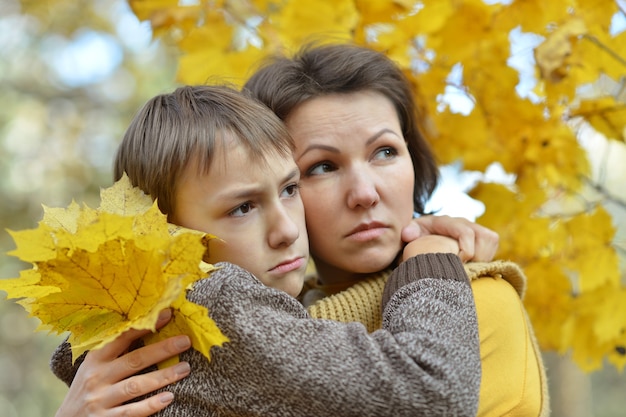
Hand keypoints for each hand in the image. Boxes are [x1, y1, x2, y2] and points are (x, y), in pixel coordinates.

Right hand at [55, 309, 191, 416]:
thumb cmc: (89, 387)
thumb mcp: (95, 366)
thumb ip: (116, 350)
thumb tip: (149, 324)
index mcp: (96, 359)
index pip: (122, 338)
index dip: (144, 326)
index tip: (168, 314)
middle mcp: (97, 377)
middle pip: (134, 360)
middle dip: (162, 349)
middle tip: (186, 341)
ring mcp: (100, 400)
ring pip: (136, 386)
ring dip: (163, 376)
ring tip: (185, 368)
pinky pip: (131, 412)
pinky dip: (151, 404)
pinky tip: (169, 397)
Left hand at [401, 215, 498, 261]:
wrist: (427, 239)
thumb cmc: (418, 238)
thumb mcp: (411, 234)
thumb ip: (409, 232)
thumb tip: (407, 234)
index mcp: (446, 222)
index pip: (466, 232)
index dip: (466, 250)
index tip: (459, 264)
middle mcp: (463, 222)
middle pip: (482, 238)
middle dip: (476, 257)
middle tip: (463, 269)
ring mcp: (475, 228)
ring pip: (490, 242)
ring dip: (481, 258)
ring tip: (467, 268)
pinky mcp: (483, 236)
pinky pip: (493, 247)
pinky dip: (486, 258)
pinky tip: (472, 265)